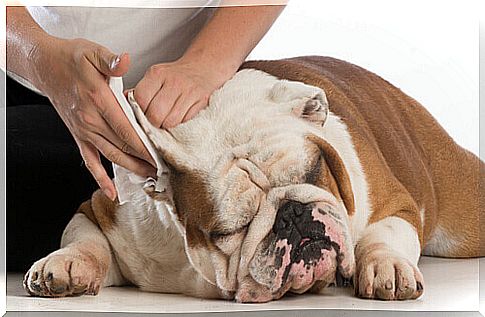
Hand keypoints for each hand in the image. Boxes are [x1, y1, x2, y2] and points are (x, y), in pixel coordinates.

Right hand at [31, 36, 155, 199]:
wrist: (45, 66)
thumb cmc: (72, 58)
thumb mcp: (93, 52)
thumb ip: (111, 60)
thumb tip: (126, 61)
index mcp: (98, 100)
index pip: (127, 129)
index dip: (146, 145)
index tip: (163, 154)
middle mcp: (90, 120)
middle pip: (123, 146)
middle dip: (145, 159)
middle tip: (165, 168)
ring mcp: (84, 131)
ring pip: (111, 156)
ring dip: (132, 169)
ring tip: (151, 176)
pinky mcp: (79, 136)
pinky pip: (90, 161)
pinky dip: (101, 178)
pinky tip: (112, 192)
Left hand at [133, 59, 225, 128]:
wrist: (203, 69)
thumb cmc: (175, 77)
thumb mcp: (154, 78)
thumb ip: (139, 92)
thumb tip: (122, 107)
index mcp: (157, 73)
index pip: (140, 100)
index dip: (139, 111)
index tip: (143, 114)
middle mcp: (174, 81)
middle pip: (155, 114)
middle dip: (153, 122)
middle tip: (155, 121)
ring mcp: (190, 92)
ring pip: (170, 122)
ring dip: (167, 126)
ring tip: (167, 120)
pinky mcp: (202, 101)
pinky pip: (186, 123)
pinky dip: (180, 125)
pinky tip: (179, 118)